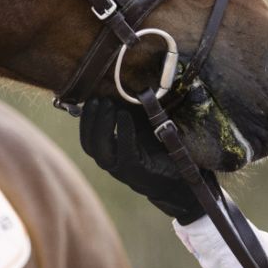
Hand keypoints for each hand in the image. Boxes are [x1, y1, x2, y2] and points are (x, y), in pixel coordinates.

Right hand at [79, 97, 204, 223]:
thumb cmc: (161, 149)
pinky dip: (124, 132)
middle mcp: (113, 164)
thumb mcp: (142, 128)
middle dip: (91, 120)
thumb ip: (128, 113)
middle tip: (97, 99)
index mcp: (111, 153)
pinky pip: (126, 151)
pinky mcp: (138, 172)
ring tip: (110, 105)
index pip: (88, 139)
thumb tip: (117, 89)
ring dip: (103, 125)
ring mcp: (123, 170)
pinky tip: (124, 116)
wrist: (181, 178)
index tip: (91, 99)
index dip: (85, 119)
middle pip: (90, 145)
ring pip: (102, 151)